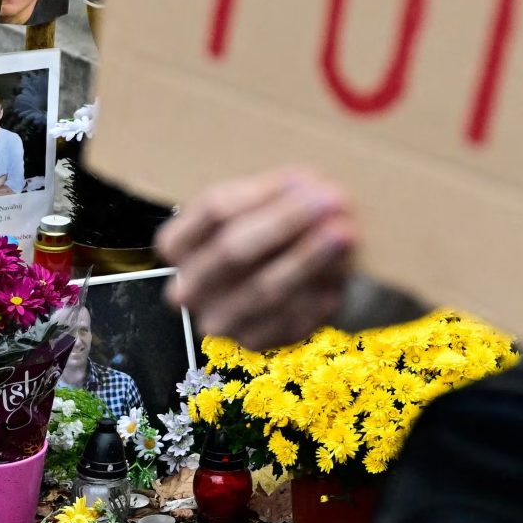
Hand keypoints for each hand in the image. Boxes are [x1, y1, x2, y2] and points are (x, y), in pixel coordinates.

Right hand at [157, 167, 355, 348]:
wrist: (280, 283)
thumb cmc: (267, 232)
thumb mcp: (262, 203)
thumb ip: (279, 191)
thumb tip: (307, 186)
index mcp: (178, 244)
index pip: (215, 210)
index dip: (263, 194)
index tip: (305, 180)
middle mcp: (188, 288)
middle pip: (234, 249)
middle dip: (286, 223)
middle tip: (332, 200)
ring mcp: (218, 320)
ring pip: (264, 288)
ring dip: (308, 259)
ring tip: (345, 233)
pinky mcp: (253, 342)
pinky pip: (288, 319)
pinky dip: (317, 293)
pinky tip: (339, 272)